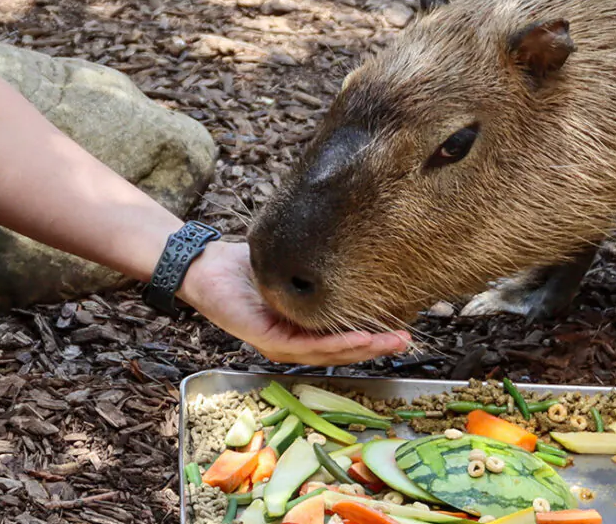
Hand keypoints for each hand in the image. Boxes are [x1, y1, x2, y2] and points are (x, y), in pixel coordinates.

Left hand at [175, 241, 412, 365]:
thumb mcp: (292, 271)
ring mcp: (278, 344)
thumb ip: (319, 278)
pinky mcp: (265, 339)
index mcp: (300, 330)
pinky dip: (333, 344)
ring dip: (361, 348)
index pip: (340, 340)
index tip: (401, 329)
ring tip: (388, 341)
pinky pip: (304, 346)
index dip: (371, 337)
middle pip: (339, 351)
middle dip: (375, 347)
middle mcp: (291, 343)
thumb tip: (357, 262)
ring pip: (326, 353)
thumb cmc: (248, 268)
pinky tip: (357, 338)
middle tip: (405, 340)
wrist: (209, 265)